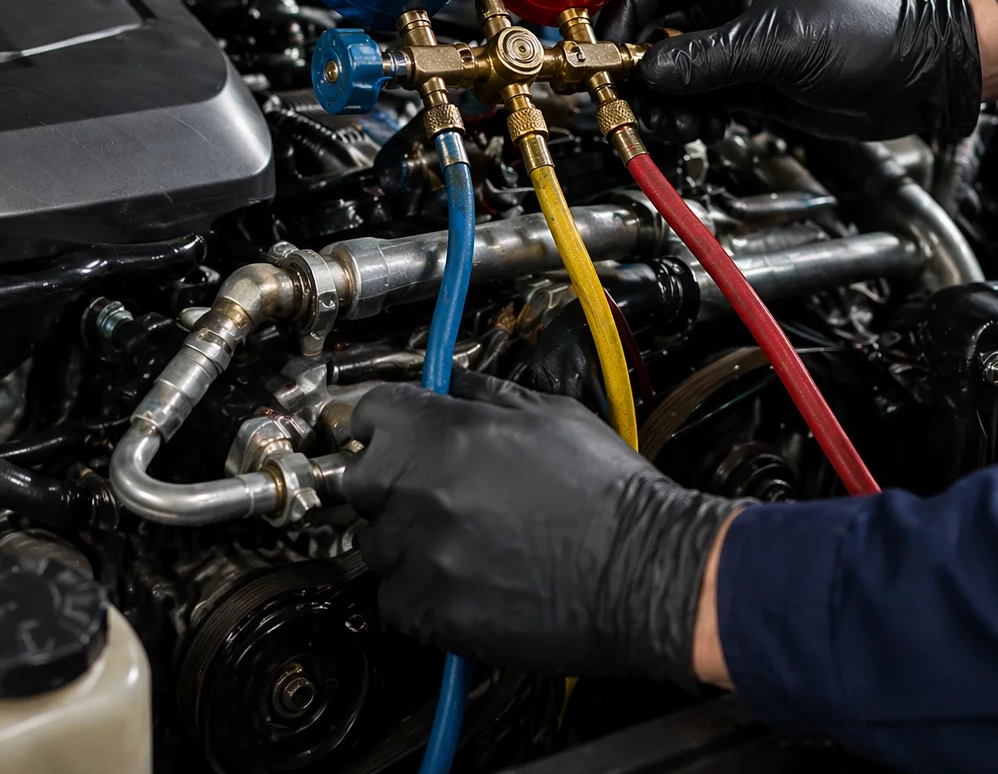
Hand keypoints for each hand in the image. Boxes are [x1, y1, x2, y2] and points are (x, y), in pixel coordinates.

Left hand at [344, 369, 744, 685]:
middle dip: (385, 483)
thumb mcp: (550, 415)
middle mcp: (418, 491)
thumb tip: (448, 385)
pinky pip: (394, 600)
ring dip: (406, 542)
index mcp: (443, 433)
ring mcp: (419, 556)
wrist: (641, 571)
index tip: (390, 434)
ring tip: (460, 542)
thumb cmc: (606, 491)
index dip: (382, 423)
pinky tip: (463, 581)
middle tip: (427, 492)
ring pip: (376, 545)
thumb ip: (484, 396)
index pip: (368, 414)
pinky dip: (418, 593)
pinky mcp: (429, 613)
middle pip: (356, 483)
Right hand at [597, 0, 983, 140]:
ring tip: (675, 122)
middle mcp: (728, 0)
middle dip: (641, 69)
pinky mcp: (747, 83)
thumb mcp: (779, 41)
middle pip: (656, 31)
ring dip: (666, 102)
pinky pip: (699, 100)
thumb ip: (708, 58)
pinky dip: (691, 118)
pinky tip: (700, 128)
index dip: (625, 18)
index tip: (607, 54)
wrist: (916, 75)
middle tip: (629, 98)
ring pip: (674, 73)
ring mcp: (736, 44)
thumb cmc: (863, 32)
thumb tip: (649, 72)